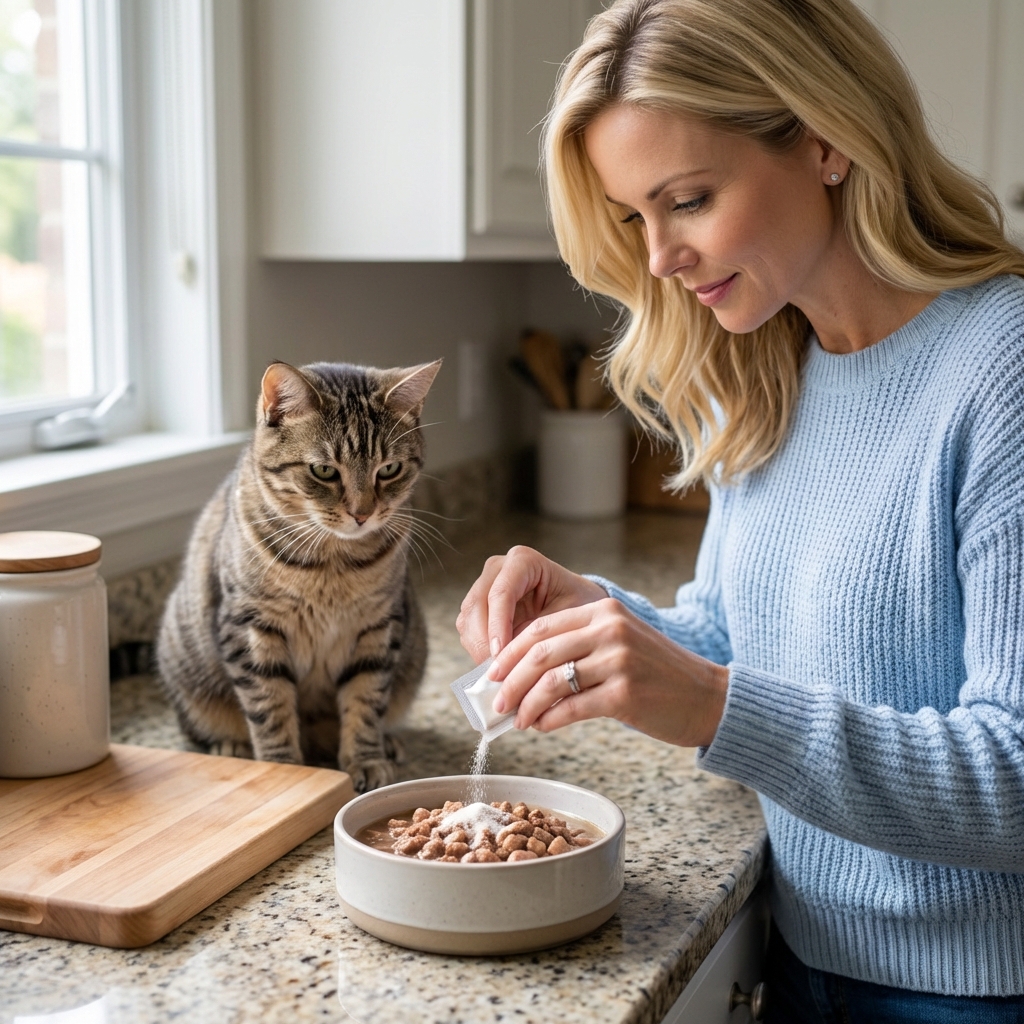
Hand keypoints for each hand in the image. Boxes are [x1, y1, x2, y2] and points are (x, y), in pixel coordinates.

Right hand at [456, 545, 606, 662]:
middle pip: (477, 606)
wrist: (577, 604)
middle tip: (498, 673)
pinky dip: (479, 651)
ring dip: (478, 649)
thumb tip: (511, 659)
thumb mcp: (569, 616)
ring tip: (499, 674)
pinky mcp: (478, 607)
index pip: (500, 593)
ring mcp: (484, 587)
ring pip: (467, 620)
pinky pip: (468, 631)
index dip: (497, 625)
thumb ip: (540, 633)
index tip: (500, 655)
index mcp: (523, 560)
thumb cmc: (578, 605)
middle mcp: (497, 569)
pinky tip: (497, 668)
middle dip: (484, 642)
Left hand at [486, 598, 728, 747]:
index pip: (541, 628)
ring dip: (526, 705)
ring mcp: (619, 660)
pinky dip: (549, 720)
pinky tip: (541, 727)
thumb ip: (578, 648)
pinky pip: (571, 708)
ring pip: (551, 682)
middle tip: (496, 702)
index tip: (493, 674)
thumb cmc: (657, 676)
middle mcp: (610, 629)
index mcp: (604, 612)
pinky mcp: (625, 694)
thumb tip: (523, 674)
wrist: (707, 698)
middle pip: (540, 653)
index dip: (510, 653)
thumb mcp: (619, 645)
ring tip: (518, 720)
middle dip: (510, 681)